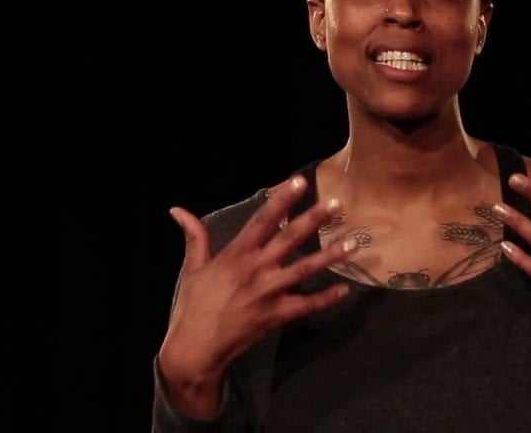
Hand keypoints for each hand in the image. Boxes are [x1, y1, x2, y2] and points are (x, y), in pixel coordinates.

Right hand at [158, 174, 357, 388]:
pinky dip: (326, 298)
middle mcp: (256, 269)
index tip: (301, 182)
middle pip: (290, 238)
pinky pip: (306, 305)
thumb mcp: (193, 267)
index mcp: (237, 254)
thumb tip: (177, 209)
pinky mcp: (276, 315)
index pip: (263, 220)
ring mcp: (268, 292)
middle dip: (314, 220)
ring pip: (305, 269)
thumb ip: (194, 236)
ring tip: (352, 243)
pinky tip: (344, 289)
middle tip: (337, 205)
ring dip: (330, 256)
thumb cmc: (194, 305)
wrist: (196, 348)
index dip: (282, 200)